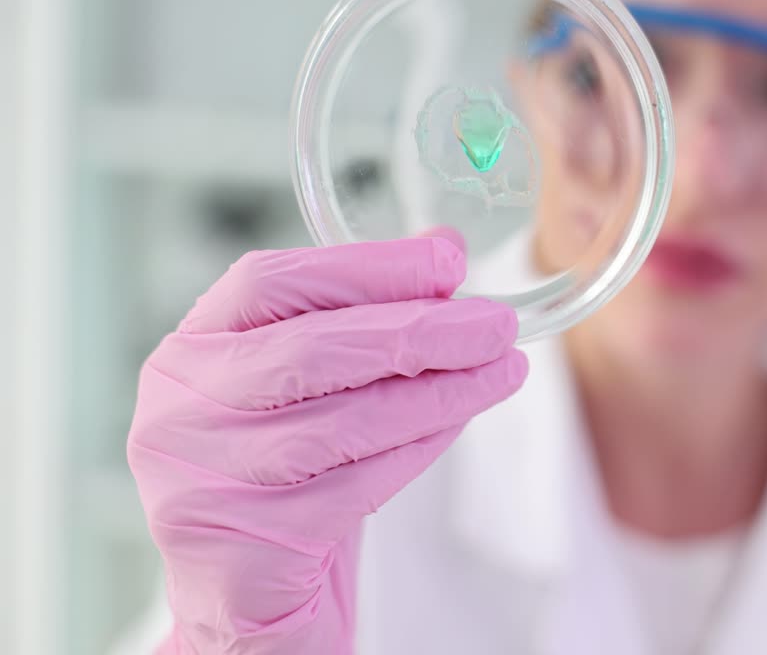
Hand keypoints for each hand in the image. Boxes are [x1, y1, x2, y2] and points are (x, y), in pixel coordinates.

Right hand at [127, 236, 526, 653]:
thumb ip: (361, 320)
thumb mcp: (308, 389)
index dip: (365, 266)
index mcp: (188, 353)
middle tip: (496, 324)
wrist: (244, 597)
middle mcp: (179, 412)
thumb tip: (442, 252)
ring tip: (502, 371)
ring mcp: (204, 482)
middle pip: (311, 350)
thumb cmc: (282, 478)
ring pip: (345, 421)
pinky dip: (420, 447)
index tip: (446, 259)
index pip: (269, 283)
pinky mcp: (246, 548)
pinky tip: (458, 422)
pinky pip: (356, 486)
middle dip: (419, 330)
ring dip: (439, 391)